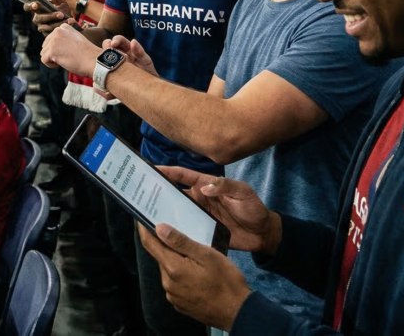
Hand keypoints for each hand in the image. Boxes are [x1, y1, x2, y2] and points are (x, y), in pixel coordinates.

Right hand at [30, 0, 72, 34]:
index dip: (29, 6)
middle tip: (61, 14)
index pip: (27, 7)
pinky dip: (62, 27)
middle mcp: (37, 18)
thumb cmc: (62, 8)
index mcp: (38, 9)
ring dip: (58, 23)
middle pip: (38, 18)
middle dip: (50, 16)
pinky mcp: (47, 34)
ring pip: (47, 26)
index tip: (36, 5)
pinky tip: (69, 23)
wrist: (70, 19)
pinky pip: (52, 32)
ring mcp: (41, 27)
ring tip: (67, 19)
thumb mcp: (60, 0)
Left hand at [40, 20, 100, 74]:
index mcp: (64, 27)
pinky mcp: (52, 51)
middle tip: (67, 57)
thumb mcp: (75, 40)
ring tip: (64, 60)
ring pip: (44, 52)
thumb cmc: (87, 54)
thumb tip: (50, 45)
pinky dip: (50, 65)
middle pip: (46, 44)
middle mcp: (57, 31)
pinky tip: (60, 65)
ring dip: (52, 59)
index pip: (52, 38)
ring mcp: (54, 40)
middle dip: (54, 53)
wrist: (94, 61)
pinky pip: (43, 60)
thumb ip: (63, 39)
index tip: (69, 51)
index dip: (58, 47)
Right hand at [105, 35, 157, 76]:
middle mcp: (118, 55)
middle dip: (106, 48)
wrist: (147, 89)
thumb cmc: (147, 73)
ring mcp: (112, 65)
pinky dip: (101, 75)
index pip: (119, 40)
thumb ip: (140, 52)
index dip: (115, 40)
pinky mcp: (109, 75)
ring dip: (101, 61)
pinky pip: (102, 74)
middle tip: (107, 54)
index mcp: (127, 49)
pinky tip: (105, 78)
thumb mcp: (145, 61)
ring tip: (106, 67)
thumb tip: (133, 41)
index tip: (113, 45)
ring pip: (101, 59)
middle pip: (107, 46)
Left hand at [138, 224, 251, 330]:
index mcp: (173, 268)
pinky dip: (181, 275)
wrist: (239, 314)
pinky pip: (175, 283)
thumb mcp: (207, 255)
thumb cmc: (227, 283)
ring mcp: (173, 296)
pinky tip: (197, 274)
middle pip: (161, 257)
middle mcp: (168, 283)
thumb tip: (159, 228)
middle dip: (167, 245)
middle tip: (180, 235)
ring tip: (194, 256)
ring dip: (176, 261)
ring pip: (169, 270)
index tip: (140, 217)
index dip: (143, 228)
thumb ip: (181, 241)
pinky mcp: (180, 304)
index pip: (149, 244)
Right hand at [156, 167, 280, 254]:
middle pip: (174, 193)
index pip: (182, 176)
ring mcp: (199, 216)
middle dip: (158, 191)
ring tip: (146, 213)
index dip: (167, 171)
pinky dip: (176, 231)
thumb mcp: (243, 193)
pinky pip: (186, 230)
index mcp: (205, 186)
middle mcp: (198, 199)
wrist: (263, 235)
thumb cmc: (253, 208)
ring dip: (164, 212)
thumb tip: (204, 188)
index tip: (150, 169)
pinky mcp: (202, 232)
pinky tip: (164, 234)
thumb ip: (225, 186)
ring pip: (177, 212)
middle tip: (140, 192)